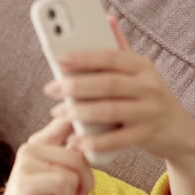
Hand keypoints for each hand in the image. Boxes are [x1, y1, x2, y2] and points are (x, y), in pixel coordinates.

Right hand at [0, 118, 93, 194]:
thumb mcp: (58, 170)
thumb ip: (72, 150)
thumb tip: (100, 132)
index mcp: (39, 140)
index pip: (68, 119)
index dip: (88, 124)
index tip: (100, 133)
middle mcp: (29, 147)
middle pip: (79, 152)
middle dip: (86, 177)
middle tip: (78, 192)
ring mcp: (25, 163)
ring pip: (73, 169)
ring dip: (72, 190)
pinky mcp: (25, 182)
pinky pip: (63, 183)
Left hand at [43, 15, 194, 160]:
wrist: (177, 130)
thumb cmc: (147, 97)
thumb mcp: (138, 71)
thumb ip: (120, 49)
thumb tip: (106, 20)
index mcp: (141, 67)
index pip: (110, 58)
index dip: (83, 58)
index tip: (59, 60)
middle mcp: (148, 87)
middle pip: (107, 84)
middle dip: (74, 86)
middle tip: (50, 89)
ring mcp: (148, 112)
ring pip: (109, 110)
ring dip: (79, 112)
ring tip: (58, 112)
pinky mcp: (146, 135)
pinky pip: (116, 139)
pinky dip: (92, 141)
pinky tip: (75, 141)